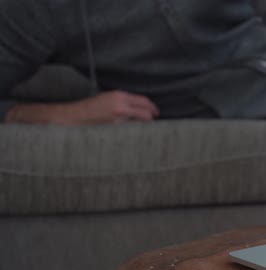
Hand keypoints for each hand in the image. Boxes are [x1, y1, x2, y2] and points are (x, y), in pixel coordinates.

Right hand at [6, 90, 158, 124]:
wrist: (70, 118)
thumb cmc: (88, 109)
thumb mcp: (107, 99)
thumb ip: (123, 103)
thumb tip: (138, 109)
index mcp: (119, 97)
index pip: (144, 102)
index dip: (152, 108)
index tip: (156, 113)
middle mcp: (121, 107)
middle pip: (146, 115)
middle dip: (151, 120)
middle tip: (153, 124)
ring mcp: (118, 121)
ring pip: (140, 126)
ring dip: (142, 129)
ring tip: (141, 131)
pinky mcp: (114, 132)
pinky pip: (130, 134)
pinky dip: (133, 135)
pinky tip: (132, 138)